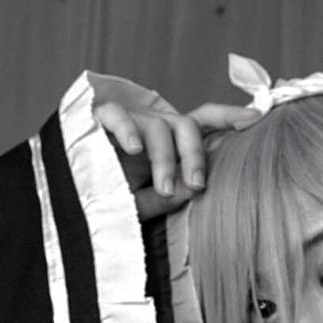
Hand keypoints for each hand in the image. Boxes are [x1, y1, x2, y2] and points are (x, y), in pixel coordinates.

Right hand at [94, 100, 258, 219]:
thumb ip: (170, 195)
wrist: (67, 207)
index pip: (202, 123)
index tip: (256, 119)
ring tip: (163, 189)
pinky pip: (117, 115)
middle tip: (198, 184)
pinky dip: (128, 130)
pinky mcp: (97, 121)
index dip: (228, 117)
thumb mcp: (145, 205)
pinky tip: (133, 150)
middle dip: (195, 155)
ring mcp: (127, 123)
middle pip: (186, 125)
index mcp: (168, 145)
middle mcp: (152, 129)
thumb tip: (196, 185)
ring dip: (164, 160)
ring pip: (157, 126)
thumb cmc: (108, 203)